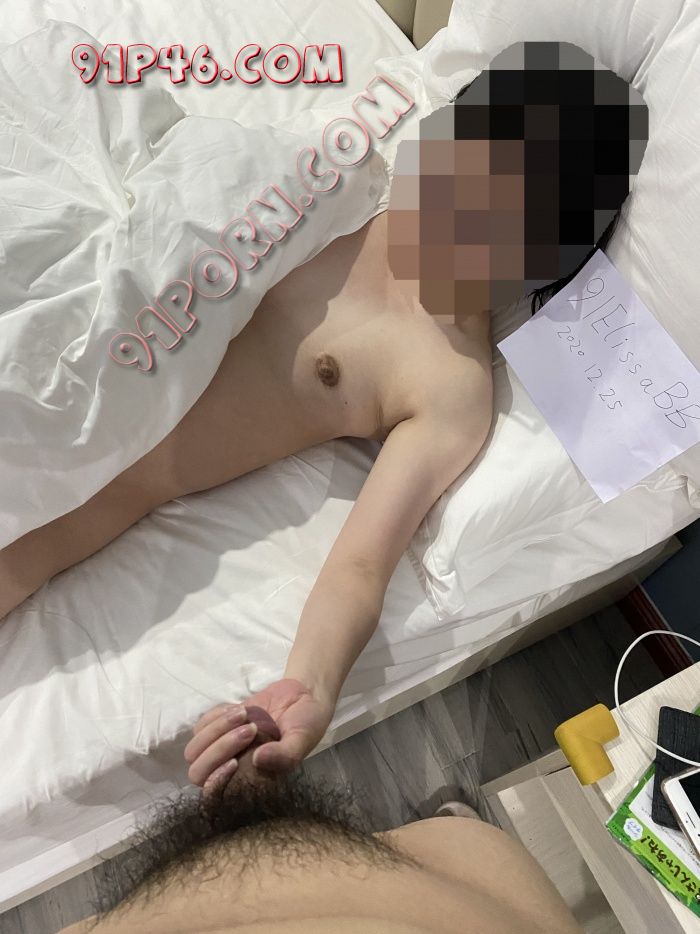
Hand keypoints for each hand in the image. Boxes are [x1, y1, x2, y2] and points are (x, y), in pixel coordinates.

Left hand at [184, 678, 333, 791]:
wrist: (302, 695)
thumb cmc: (306, 723)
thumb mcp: (302, 740)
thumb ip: (284, 755)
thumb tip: (258, 760)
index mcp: (251, 782)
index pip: (216, 796)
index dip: (216, 782)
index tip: (235, 763)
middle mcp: (232, 769)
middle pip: (198, 772)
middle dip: (219, 749)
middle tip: (249, 730)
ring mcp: (222, 747)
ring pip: (194, 749)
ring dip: (217, 729)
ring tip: (246, 714)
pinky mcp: (219, 725)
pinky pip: (200, 725)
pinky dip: (216, 716)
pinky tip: (240, 709)